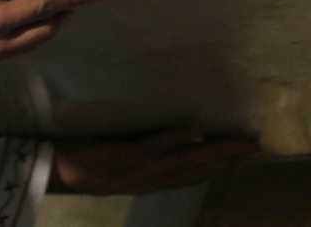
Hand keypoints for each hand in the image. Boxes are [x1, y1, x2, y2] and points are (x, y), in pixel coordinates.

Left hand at [52, 128, 258, 194]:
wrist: (56, 172)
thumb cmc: (84, 164)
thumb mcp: (118, 166)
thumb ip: (143, 156)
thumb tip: (169, 138)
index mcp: (149, 181)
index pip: (191, 176)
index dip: (218, 167)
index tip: (243, 156)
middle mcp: (150, 179)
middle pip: (196, 169)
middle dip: (227, 159)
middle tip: (255, 147)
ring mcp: (139, 169)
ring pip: (183, 161)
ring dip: (211, 151)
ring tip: (237, 142)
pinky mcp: (124, 156)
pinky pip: (154, 146)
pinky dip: (174, 139)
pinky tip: (193, 130)